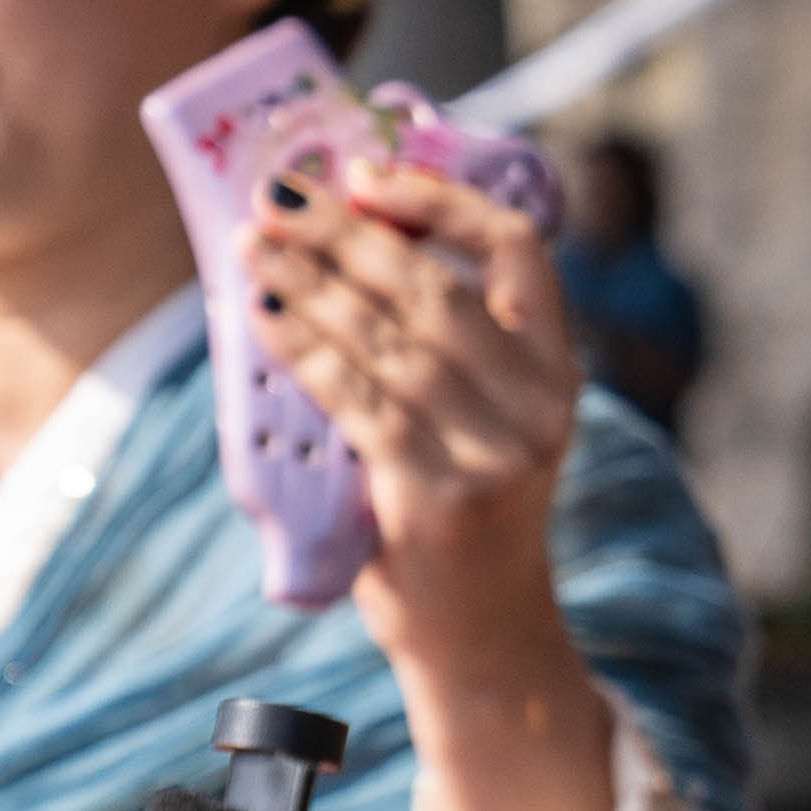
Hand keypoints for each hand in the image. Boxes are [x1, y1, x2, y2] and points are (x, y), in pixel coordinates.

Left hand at [251, 153, 614, 810]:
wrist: (482, 635)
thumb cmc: (459, 513)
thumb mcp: (478, 417)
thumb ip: (435, 343)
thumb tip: (331, 238)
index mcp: (557, 371)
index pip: (517, 250)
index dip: (438, 201)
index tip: (366, 174)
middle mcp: (539, 405)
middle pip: (434, 286)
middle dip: (345, 232)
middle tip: (275, 197)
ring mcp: (494, 451)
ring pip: (388, 337)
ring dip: (309, 280)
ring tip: (253, 246)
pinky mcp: (439, 493)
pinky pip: (355, 396)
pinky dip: (301, 345)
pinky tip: (261, 311)